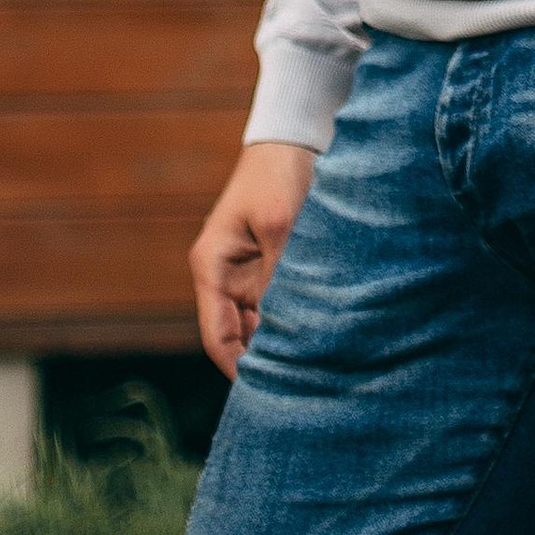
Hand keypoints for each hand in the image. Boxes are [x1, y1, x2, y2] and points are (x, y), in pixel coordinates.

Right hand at [190, 141, 316, 374]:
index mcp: (212, 268)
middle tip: (300, 389)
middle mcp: (226, 277)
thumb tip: (289, 328)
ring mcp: (249, 273)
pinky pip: (280, 306)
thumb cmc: (278, 175)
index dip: (237, 369)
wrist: (295, 138)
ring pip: (262, 325)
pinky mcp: (273, 266)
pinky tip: (322, 339)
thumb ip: (280, 276)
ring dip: (283, 343)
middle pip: (239, 337)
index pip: (217, 336)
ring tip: (315, 370)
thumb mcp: (280, 225)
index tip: (265, 396)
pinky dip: (295, 322)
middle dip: (264, 362)